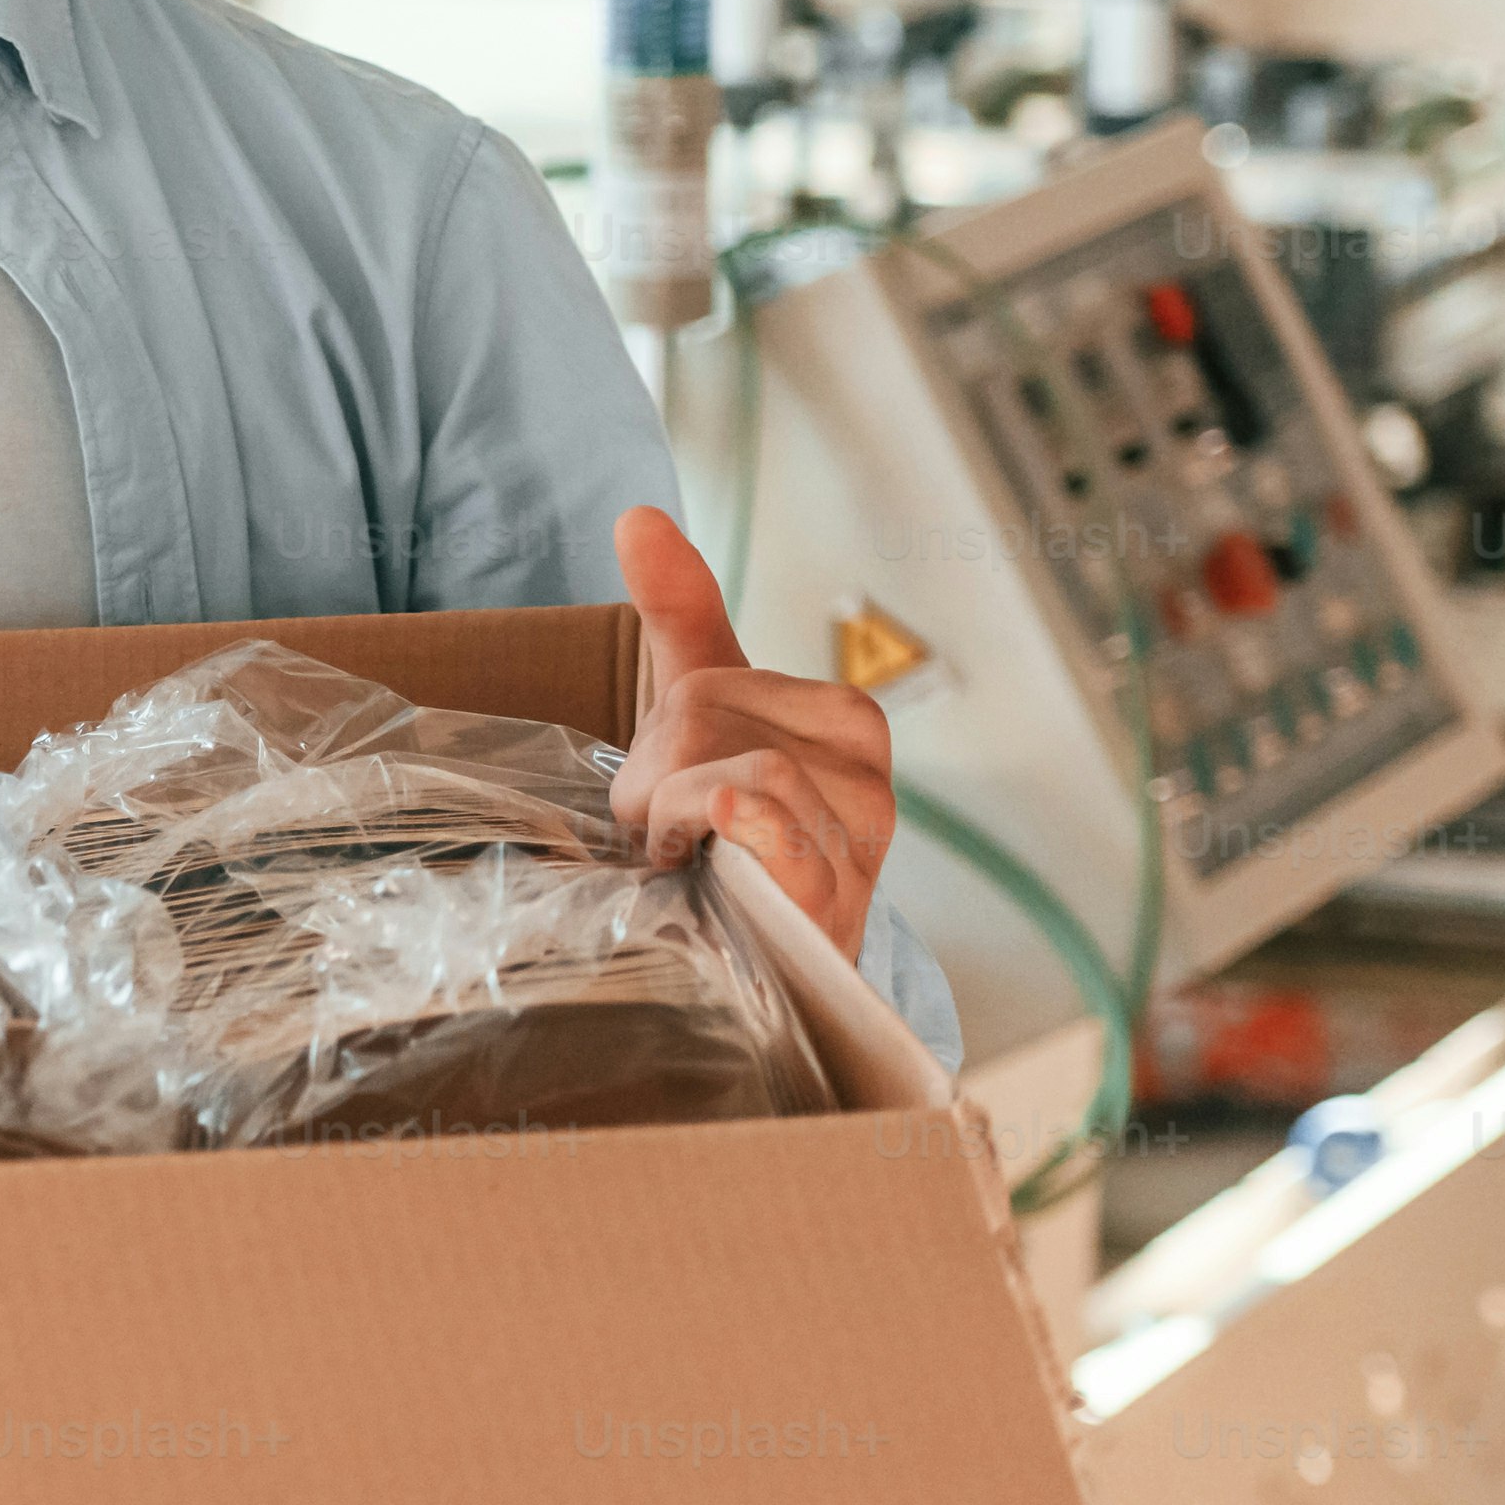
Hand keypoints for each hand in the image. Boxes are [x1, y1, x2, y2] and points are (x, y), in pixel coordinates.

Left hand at [610, 504, 895, 962]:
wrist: (772, 989)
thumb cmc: (731, 863)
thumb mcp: (696, 732)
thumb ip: (682, 622)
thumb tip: (638, 515)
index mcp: (841, 721)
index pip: (699, 684)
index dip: (660, 754)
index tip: (678, 805)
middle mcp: (866, 765)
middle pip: (695, 716)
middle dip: (653, 791)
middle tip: (679, 851)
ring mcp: (861, 825)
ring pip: (710, 764)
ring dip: (669, 827)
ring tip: (700, 873)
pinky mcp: (840, 881)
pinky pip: (750, 801)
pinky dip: (709, 831)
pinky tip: (718, 871)